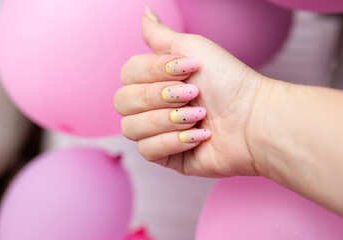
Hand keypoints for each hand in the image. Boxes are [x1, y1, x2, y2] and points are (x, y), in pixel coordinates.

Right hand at [114, 8, 263, 176]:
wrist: (254, 119)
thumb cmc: (228, 81)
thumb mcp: (192, 48)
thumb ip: (160, 35)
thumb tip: (145, 12)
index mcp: (155, 80)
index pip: (127, 75)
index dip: (153, 72)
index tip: (187, 68)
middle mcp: (151, 106)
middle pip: (123, 102)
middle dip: (159, 98)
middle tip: (193, 94)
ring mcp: (157, 132)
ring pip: (131, 128)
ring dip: (168, 120)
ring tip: (199, 116)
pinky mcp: (166, 156)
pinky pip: (148, 151)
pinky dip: (175, 141)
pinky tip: (200, 136)